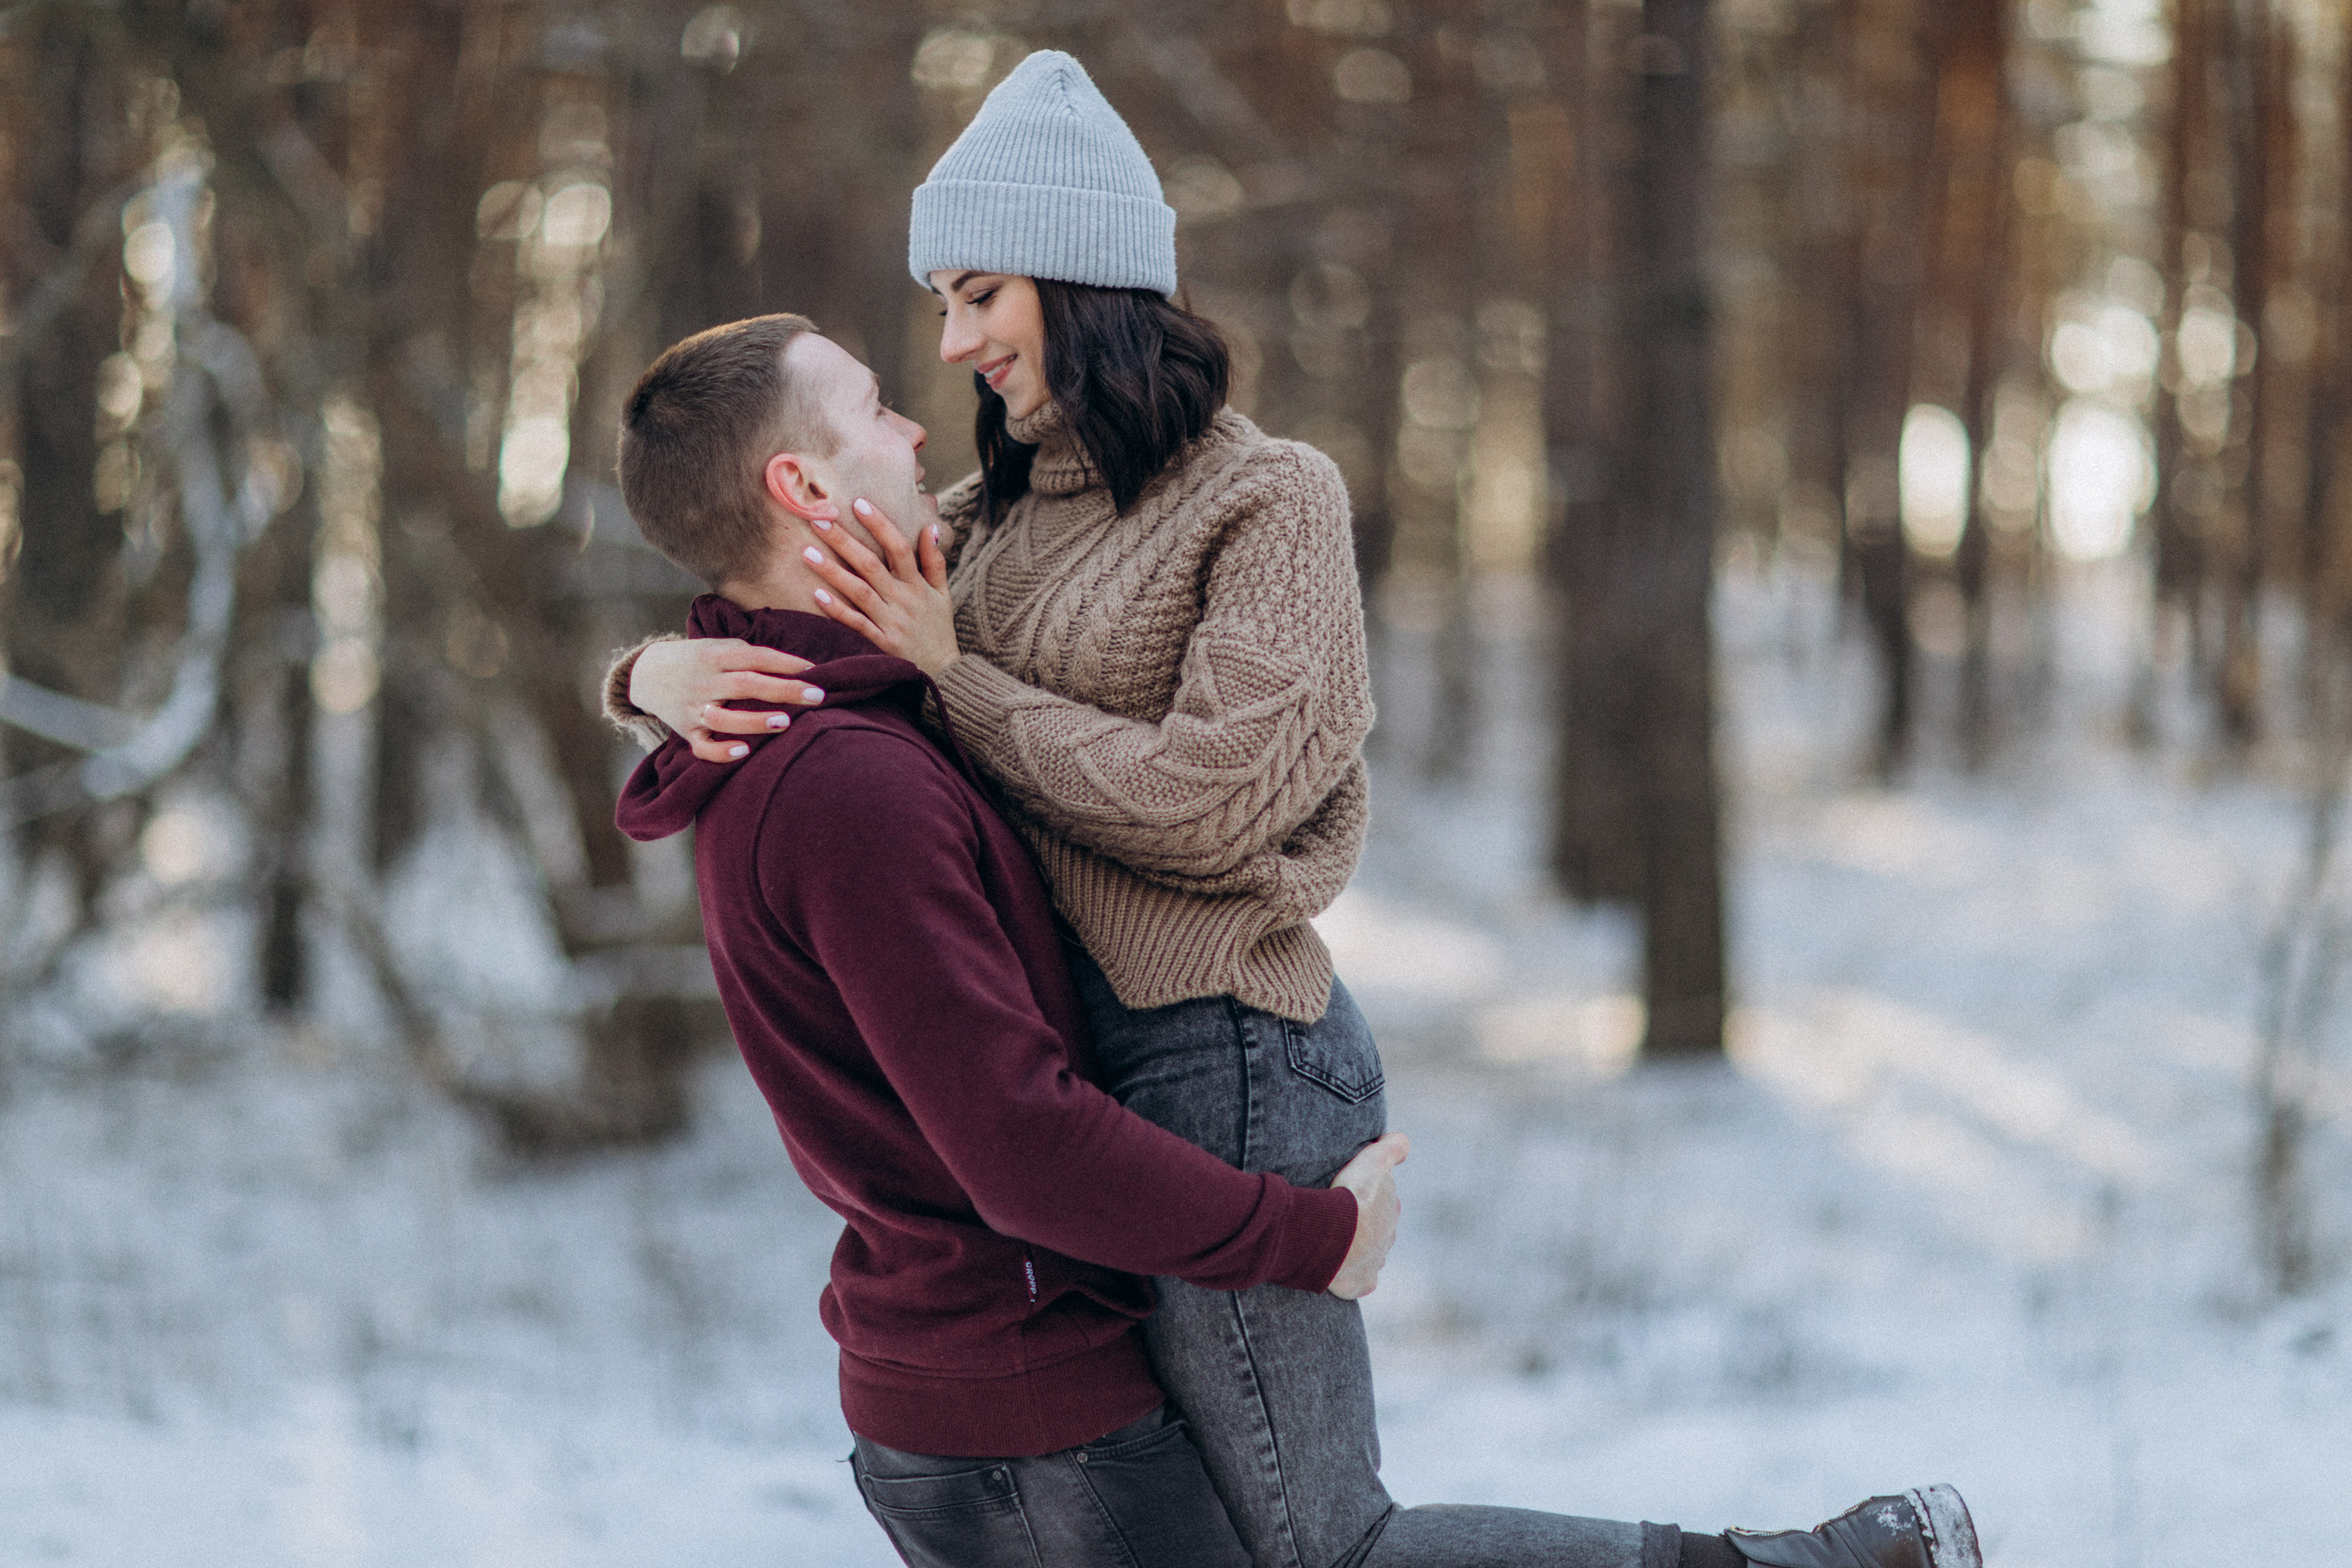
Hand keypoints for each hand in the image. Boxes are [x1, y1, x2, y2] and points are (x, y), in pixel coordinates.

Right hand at [631, 637, 824, 764]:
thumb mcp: (717, 645)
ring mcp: (693, 708)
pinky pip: (702, 747)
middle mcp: (703, 681)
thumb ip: (749, 654)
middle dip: (783, 690)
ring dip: (754, 721)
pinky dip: (721, 751)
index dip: (786, 662)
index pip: (755, 657)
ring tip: (785, 723)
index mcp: (714, 655)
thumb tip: (796, 667)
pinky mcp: (685, 732)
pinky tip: (744, 752)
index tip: (815, 670)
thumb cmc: (696, 659)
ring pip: (724, 718)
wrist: (645, 673)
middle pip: (746, 684)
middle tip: (817, 695)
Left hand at [802, 499, 957, 675]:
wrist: (944, 675)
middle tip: (818, 519)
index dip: (880, 524)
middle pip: (871, 564)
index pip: (900, 547)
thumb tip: (929, 528)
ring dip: (832, 571)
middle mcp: (904, 600)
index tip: (858, 502)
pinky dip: (837, 609)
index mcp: (918, 586)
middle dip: (844, 540)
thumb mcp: (943, 594)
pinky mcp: (880, 643)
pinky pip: (855, 623)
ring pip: (859, 591)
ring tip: (807, 553)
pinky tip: (817, 595)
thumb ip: (935, 562)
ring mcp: (891, 622)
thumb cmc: (939, 630)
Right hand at [1325, 1132, 1408, 1299]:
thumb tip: (1402, 1142)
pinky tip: (1340, 1272)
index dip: (1368, 1196)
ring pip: (1368, 1256)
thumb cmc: (1352, 1197)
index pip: (1384, 1202)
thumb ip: (1391, 1149)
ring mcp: (1375, 1262)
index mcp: (1391, 1210)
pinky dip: (1353, 1279)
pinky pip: (1359, 1283)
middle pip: (1377, 1230)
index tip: (1352, 1194)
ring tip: (1333, 1242)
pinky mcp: (1360, 1283)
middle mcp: (1387, 1238)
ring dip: (1355, 1250)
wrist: (1335, 1235)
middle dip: (1364, 1225)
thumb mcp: (1373, 1162)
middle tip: (1339, 1218)